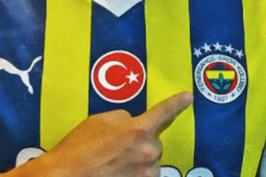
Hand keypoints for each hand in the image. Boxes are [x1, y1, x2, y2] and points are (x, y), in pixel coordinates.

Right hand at [16, 92, 191, 176]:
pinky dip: (134, 174)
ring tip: (112, 164)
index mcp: (138, 129)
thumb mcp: (97, 122)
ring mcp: (147, 174)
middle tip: (115, 149)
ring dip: (138, 162)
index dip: (177, 103)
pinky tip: (116, 172)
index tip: (188, 97)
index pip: (164, 112)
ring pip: (150, 162)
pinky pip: (144, 176)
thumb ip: (122, 118)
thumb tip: (132, 122)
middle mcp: (148, 152)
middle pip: (154, 143)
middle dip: (141, 143)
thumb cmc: (77, 149)